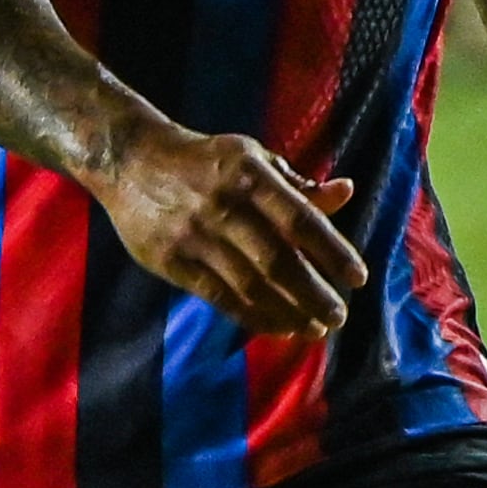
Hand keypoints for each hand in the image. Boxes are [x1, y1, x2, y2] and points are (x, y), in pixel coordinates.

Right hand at [96, 120, 365, 339]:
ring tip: (314, 328)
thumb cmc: (204, 161)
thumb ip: (297, 184)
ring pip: (249, 285)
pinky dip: (252, 315)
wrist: (129, 160)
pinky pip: (218, 296)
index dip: (331, 251)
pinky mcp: (170, 260)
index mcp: (247, 175)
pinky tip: (277, 326)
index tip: (357, 279)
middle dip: (314, 294)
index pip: (299, 219)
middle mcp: (222, 206)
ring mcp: (193, 236)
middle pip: (277, 261)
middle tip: (339, 315)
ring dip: (288, 312)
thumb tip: (346, 192)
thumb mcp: (251, 158)